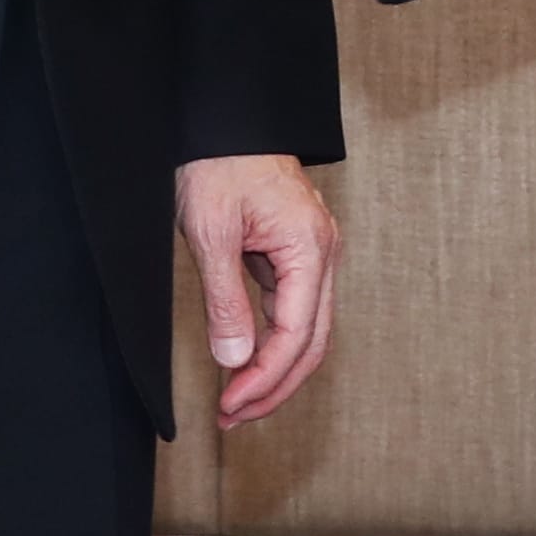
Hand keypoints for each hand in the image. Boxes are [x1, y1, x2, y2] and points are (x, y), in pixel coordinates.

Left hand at [177, 153, 340, 424]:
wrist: (229, 117)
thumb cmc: (219, 162)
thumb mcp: (212, 232)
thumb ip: (224, 300)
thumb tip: (234, 362)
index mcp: (310, 250)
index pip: (294, 336)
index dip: (264, 379)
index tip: (231, 406)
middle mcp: (324, 255)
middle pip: (312, 343)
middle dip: (275, 387)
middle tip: (233, 418)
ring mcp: (315, 254)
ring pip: (308, 331)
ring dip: (276, 370)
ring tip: (238, 401)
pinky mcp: (299, 253)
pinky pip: (295, 311)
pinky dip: (273, 343)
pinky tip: (248, 362)